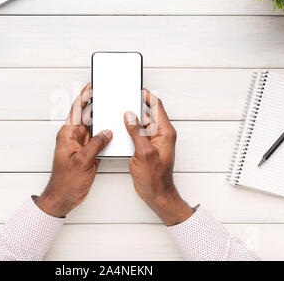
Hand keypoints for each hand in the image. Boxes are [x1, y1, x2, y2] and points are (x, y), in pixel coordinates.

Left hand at [37, 83, 112, 217]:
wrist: (64, 198)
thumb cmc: (65, 181)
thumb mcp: (82, 161)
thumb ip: (96, 144)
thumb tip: (107, 132)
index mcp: (68, 134)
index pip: (77, 110)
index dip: (84, 96)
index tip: (92, 85)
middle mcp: (74, 137)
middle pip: (87, 116)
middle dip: (98, 105)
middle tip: (109, 95)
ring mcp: (81, 145)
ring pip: (94, 128)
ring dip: (103, 122)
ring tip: (114, 111)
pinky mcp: (88, 153)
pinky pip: (99, 140)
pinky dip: (106, 136)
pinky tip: (115, 132)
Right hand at [124, 89, 193, 225]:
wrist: (156, 194)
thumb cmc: (154, 178)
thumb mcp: (143, 152)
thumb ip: (136, 132)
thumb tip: (130, 115)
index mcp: (165, 132)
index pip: (156, 106)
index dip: (146, 96)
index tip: (136, 89)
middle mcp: (161, 134)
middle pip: (148, 113)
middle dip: (135, 106)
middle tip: (123, 100)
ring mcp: (153, 141)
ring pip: (141, 124)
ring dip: (131, 120)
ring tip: (119, 115)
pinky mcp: (146, 148)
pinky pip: (138, 134)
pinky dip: (130, 131)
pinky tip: (121, 130)